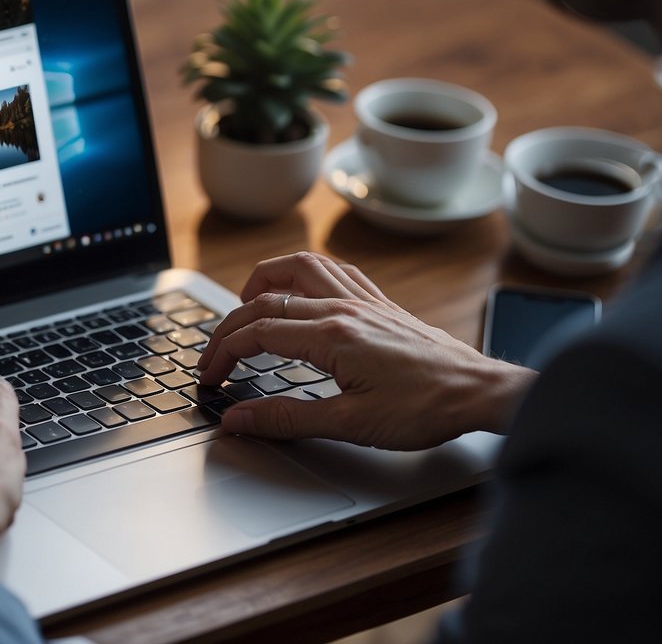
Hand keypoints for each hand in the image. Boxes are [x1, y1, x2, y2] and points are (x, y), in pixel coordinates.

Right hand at [196, 252, 534, 449]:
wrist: (481, 393)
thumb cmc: (426, 409)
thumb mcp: (350, 424)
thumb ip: (286, 419)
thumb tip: (239, 418)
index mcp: (333, 336)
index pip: (257, 333)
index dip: (223, 353)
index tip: (209, 376)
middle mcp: (345, 308)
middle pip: (267, 300)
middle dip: (230, 326)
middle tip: (214, 356)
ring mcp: (364, 301)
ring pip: (300, 268)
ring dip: (263, 280)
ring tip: (244, 303)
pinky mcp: (381, 304)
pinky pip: (334, 271)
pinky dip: (304, 273)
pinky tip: (300, 289)